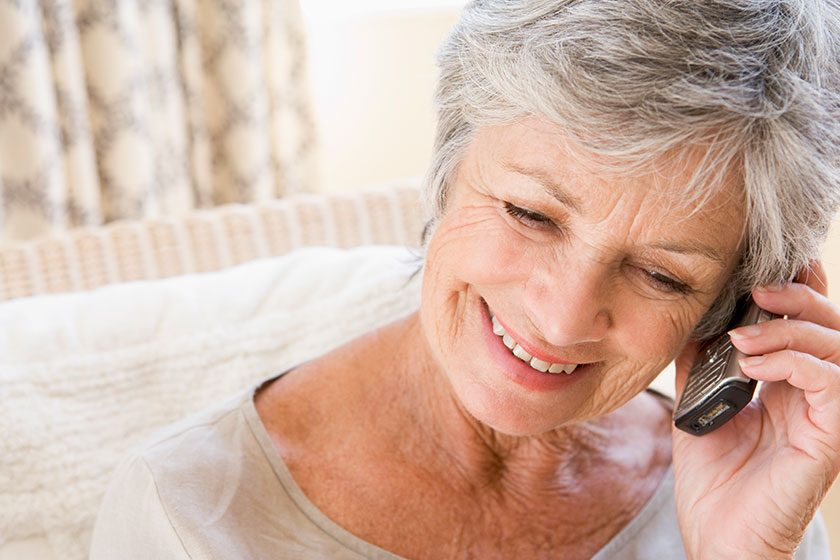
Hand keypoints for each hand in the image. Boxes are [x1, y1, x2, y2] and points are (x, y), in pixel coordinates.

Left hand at [671, 261, 839, 559]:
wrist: (718, 535)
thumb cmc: (714, 478)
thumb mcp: (699, 403)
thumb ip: (701, 361)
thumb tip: (690, 317)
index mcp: (789, 383)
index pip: (806, 323)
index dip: (796, 289)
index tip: (763, 266)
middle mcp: (815, 394)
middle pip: (832, 324)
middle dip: (798, 296)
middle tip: (756, 290)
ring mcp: (827, 415)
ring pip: (838, 346)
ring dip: (789, 329)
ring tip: (742, 337)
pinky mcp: (830, 438)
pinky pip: (832, 382)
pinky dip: (794, 362)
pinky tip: (754, 364)